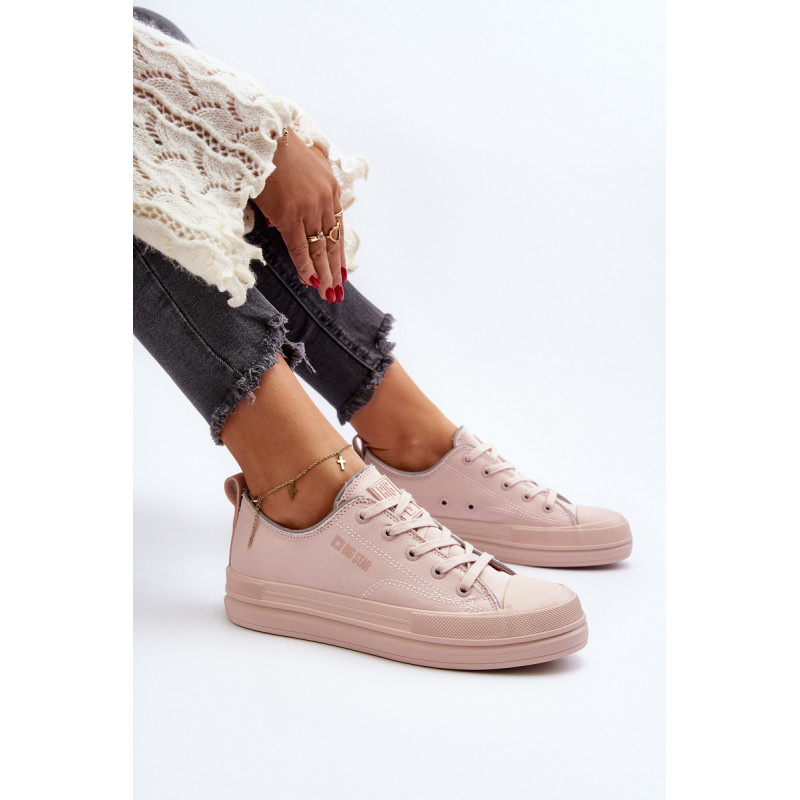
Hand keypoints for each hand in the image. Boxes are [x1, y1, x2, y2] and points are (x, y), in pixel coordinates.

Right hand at [253, 128, 345, 302]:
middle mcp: (325, 200)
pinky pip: (299, 247)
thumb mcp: (308, 162)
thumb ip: (312, 185)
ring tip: (326, 292)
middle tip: (336, 290)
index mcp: (331, 188)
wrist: (262, 135)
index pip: (337, 228)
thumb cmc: (278, 148)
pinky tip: (309, 280)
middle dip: (334, 269)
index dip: (338, 252)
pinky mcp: (290, 215)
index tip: (340, 271)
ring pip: (318, 248)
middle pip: (331, 242)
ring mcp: (309, 209)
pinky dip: (305, 266)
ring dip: (322, 273)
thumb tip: (297, 211)